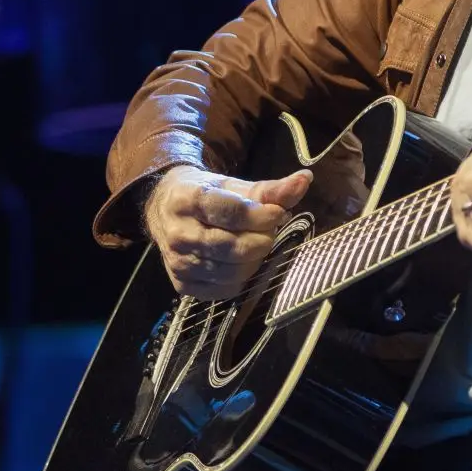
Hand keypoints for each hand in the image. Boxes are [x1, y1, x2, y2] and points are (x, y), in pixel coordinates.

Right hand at [145, 165, 312, 300]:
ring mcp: (178, 262)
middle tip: (268, 228)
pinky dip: (242, 278)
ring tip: (255, 242)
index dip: (261, 215)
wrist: (166, 210)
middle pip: (233, 247)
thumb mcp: (235, 185)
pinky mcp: (183, 285)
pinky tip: (241, 261)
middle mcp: (178, 234)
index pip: (231, 213)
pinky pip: (225, 289)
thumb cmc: (208, 194)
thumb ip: (271, 188)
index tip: (279, 213)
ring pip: (232, 272)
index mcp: (187, 200)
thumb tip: (305, 180)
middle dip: (262, 238)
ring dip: (255, 259)